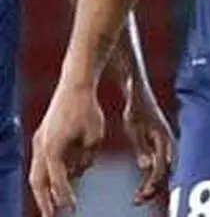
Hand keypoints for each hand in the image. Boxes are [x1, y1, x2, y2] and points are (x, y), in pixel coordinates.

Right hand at [29, 82, 105, 215]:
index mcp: (53, 149)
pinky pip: (41, 161)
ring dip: (44, 189)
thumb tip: (79, 171)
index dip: (65, 196)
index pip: (58, 180)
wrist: (75, 84)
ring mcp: (39, 141)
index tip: (72, 209)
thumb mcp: (95, 137)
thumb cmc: (88, 109)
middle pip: (38, 182)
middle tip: (52, 216)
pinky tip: (58, 180)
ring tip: (52, 204)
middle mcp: (41, 147)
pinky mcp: (42, 136)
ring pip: (36, 172)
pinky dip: (47, 173)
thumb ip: (86, 158)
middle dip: (45, 200)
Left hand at [122, 84, 174, 204]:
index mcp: (164, 137)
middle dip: (154, 187)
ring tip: (139, 196)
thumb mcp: (133, 126)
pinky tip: (145, 184)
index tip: (141, 195)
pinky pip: (163, 164)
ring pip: (166, 169)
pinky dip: (155, 176)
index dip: (153, 183)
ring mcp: (168, 142)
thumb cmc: (135, 107)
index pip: (162, 166)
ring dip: (155, 183)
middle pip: (167, 171)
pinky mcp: (163, 143)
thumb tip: (147, 166)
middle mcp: (170, 141)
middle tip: (138, 199)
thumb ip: (141, 146)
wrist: (139, 91)